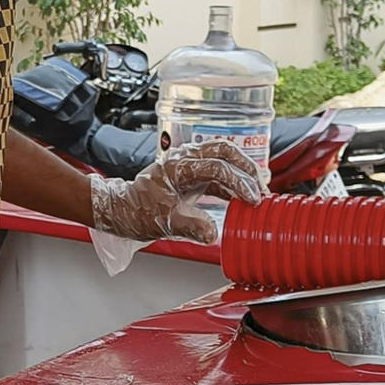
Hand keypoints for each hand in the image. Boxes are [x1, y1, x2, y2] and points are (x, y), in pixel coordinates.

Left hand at [90, 139, 266, 244]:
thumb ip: (190, 226)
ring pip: (223, 157)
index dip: (238, 182)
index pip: (216, 166)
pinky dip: (233, 182)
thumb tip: (213, 234)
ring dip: (242, 172)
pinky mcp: (191, 173)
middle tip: (262, 188)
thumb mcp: (164, 222)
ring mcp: (188, 164)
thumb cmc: (138, 211)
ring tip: (258, 192)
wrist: (122, 209)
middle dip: (246, 167)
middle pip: (224, 150)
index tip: (252, 199)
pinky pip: (218, 171)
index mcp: (177, 166)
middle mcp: (184, 159)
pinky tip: (243, 197)